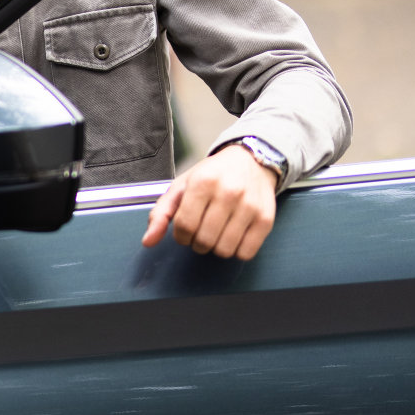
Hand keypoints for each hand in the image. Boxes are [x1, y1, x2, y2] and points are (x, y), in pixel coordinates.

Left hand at [141, 144, 278, 259]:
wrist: (250, 161)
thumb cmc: (211, 175)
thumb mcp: (181, 187)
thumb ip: (161, 214)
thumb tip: (148, 242)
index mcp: (202, 182)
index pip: (184, 225)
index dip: (180, 236)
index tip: (184, 231)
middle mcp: (228, 193)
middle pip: (204, 240)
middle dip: (196, 243)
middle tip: (200, 232)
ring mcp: (250, 206)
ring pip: (224, 250)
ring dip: (215, 248)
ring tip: (215, 233)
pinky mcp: (266, 219)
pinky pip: (246, 253)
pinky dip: (235, 251)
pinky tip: (232, 236)